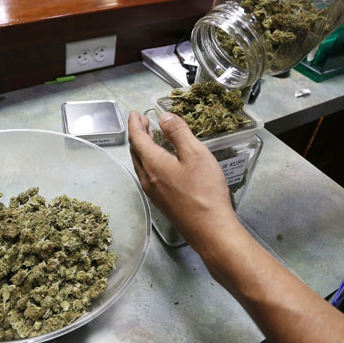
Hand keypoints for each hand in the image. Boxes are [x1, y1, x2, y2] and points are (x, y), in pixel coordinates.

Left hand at [127, 111, 238, 245]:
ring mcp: (153, 192)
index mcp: (152, 164)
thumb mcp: (195, 154)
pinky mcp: (161, 201)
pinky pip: (148, 175)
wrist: (209, 229)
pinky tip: (161, 161)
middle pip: (136, 152)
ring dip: (143, 148)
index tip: (134, 113)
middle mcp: (147, 178)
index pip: (136, 138)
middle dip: (138, 134)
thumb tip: (164, 117)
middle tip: (143, 122)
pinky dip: (150, 161)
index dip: (134, 123)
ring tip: (151, 138)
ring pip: (141, 164)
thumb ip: (178, 133)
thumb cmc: (204, 191)